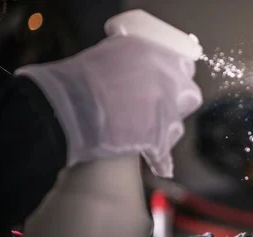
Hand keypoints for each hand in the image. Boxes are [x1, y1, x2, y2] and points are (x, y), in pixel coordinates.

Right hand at [15, 35, 202, 177]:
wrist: (63, 107)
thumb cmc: (76, 81)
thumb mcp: (111, 55)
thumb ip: (135, 62)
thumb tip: (142, 71)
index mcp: (154, 53)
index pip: (184, 68)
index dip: (177, 79)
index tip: (170, 86)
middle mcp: (166, 79)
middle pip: (189, 96)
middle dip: (178, 104)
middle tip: (160, 110)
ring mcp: (164, 109)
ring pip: (177, 126)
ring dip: (165, 131)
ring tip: (143, 133)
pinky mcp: (157, 137)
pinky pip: (165, 155)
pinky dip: (160, 162)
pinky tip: (160, 167)